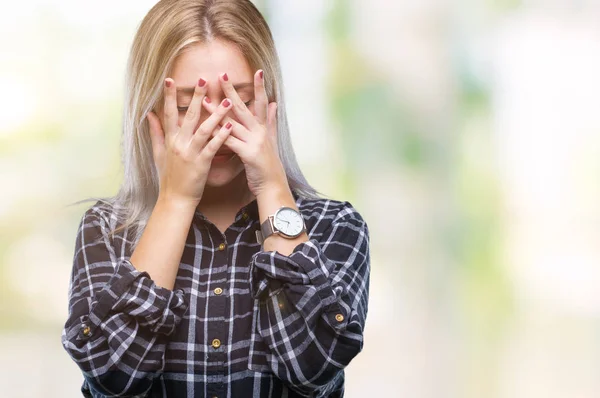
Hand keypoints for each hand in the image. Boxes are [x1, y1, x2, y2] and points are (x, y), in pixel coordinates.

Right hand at [146, 77, 233, 205]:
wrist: (175, 199)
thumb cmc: (169, 177)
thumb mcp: (158, 153)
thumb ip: (155, 132)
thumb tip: (149, 114)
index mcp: (170, 139)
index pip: (169, 113)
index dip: (169, 96)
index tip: (170, 79)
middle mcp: (179, 143)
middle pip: (189, 116)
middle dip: (197, 97)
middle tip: (205, 79)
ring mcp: (190, 153)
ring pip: (204, 129)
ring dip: (216, 114)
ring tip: (228, 101)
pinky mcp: (201, 163)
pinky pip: (213, 146)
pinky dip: (221, 135)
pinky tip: (230, 125)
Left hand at [203, 70, 286, 196]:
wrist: (273, 186)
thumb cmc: (268, 165)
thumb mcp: (272, 140)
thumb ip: (271, 121)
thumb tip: (274, 103)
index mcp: (263, 128)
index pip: (262, 103)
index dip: (260, 87)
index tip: (257, 71)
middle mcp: (259, 132)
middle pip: (244, 107)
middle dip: (232, 91)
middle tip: (222, 75)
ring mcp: (255, 142)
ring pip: (233, 122)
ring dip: (217, 111)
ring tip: (204, 100)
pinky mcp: (249, 154)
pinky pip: (230, 142)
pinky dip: (218, 135)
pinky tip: (206, 129)